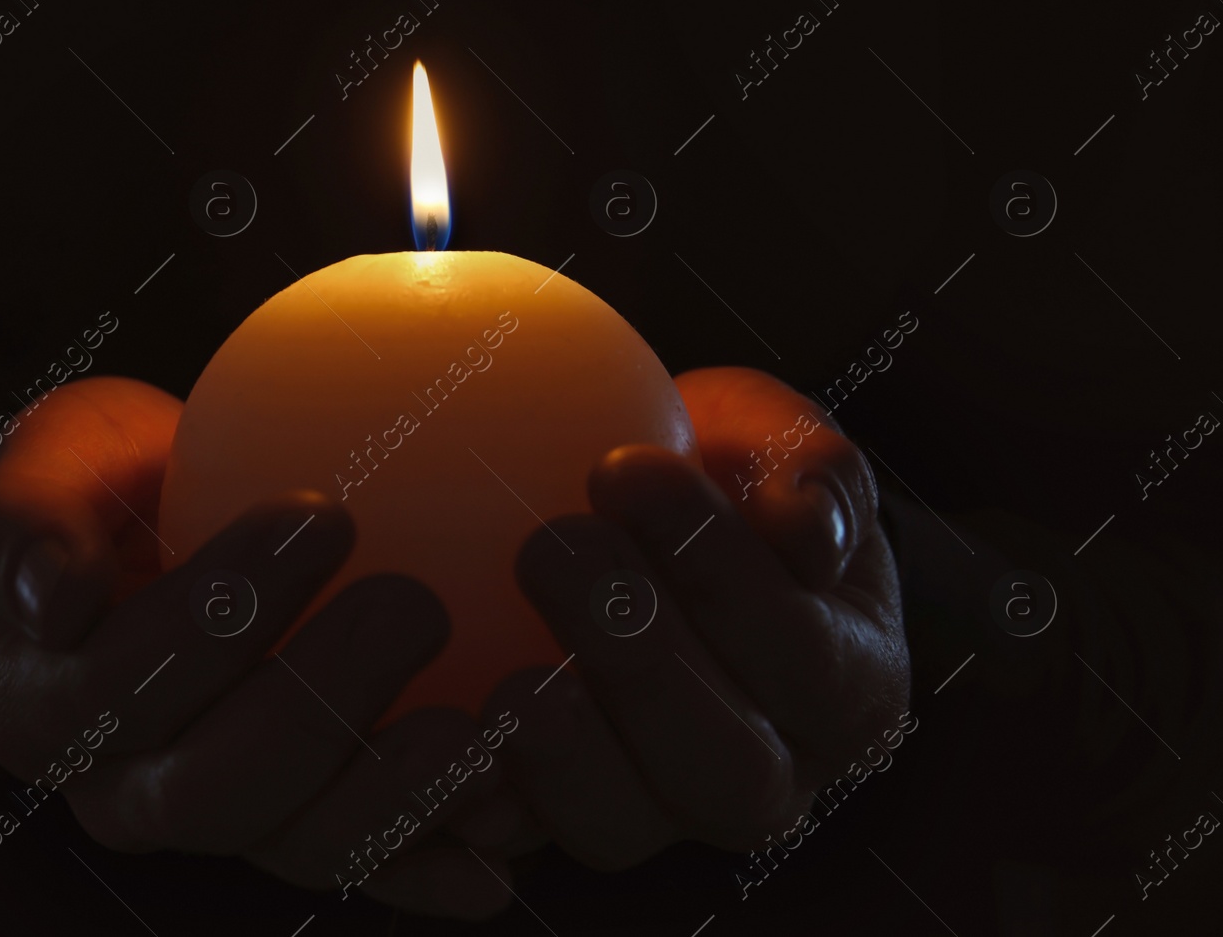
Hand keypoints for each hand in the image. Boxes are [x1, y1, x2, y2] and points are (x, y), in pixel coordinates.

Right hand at [0, 376, 515, 918]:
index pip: (120, 688)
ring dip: (392, 797)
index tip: (322, 515)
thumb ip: (26, 522)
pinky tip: (499, 851)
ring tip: (475, 728)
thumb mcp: (45, 468)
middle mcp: (127, 789)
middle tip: (413, 603)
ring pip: (298, 844)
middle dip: (319, 701)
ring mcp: (223, 819)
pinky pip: (365, 864)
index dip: (215, 620)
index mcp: (47, 708)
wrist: (131, 552)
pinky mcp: (301, 829)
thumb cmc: (93, 490)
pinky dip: (430, 865)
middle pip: (214, 788)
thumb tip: (52, 593)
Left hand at [485, 367, 909, 868]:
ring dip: (558, 751)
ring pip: (619, 825)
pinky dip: (472, 797)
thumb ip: (813, 472)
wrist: (654, 527)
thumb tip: (802, 525)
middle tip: (551, 548)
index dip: (721, 576)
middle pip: (724, 770)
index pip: (802, 654)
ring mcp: (657, 810)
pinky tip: (433, 732)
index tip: (626, 470)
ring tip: (504, 674)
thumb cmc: (727, 474)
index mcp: (846, 690)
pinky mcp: (554, 817)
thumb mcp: (783, 445)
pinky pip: (512, 834)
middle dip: (637, 664)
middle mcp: (767, 776)